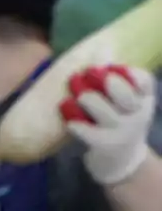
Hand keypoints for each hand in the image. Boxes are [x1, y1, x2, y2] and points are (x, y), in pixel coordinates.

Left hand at [60, 64, 155, 186]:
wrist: (122, 164)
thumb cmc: (120, 125)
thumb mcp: (127, 103)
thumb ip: (116, 80)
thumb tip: (102, 47)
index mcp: (144, 100)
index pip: (144, 83)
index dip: (130, 73)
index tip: (112, 66)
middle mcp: (137, 115)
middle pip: (124, 96)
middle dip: (106, 82)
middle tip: (89, 72)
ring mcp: (121, 132)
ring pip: (105, 112)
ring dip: (88, 100)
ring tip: (76, 94)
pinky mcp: (105, 146)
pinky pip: (89, 132)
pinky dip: (77, 123)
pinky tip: (66, 113)